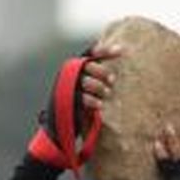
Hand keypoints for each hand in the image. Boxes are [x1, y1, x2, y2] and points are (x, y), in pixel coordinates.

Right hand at [29, 43, 121, 169]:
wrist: (58, 128)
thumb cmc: (77, 107)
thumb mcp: (88, 90)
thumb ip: (98, 78)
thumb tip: (116, 67)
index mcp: (75, 68)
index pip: (90, 53)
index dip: (105, 51)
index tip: (121, 51)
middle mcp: (69, 74)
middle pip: (88, 65)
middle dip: (102, 71)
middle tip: (112, 80)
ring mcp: (67, 87)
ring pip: (85, 80)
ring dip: (99, 87)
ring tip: (107, 94)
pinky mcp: (67, 101)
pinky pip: (81, 97)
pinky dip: (92, 100)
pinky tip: (100, 105)